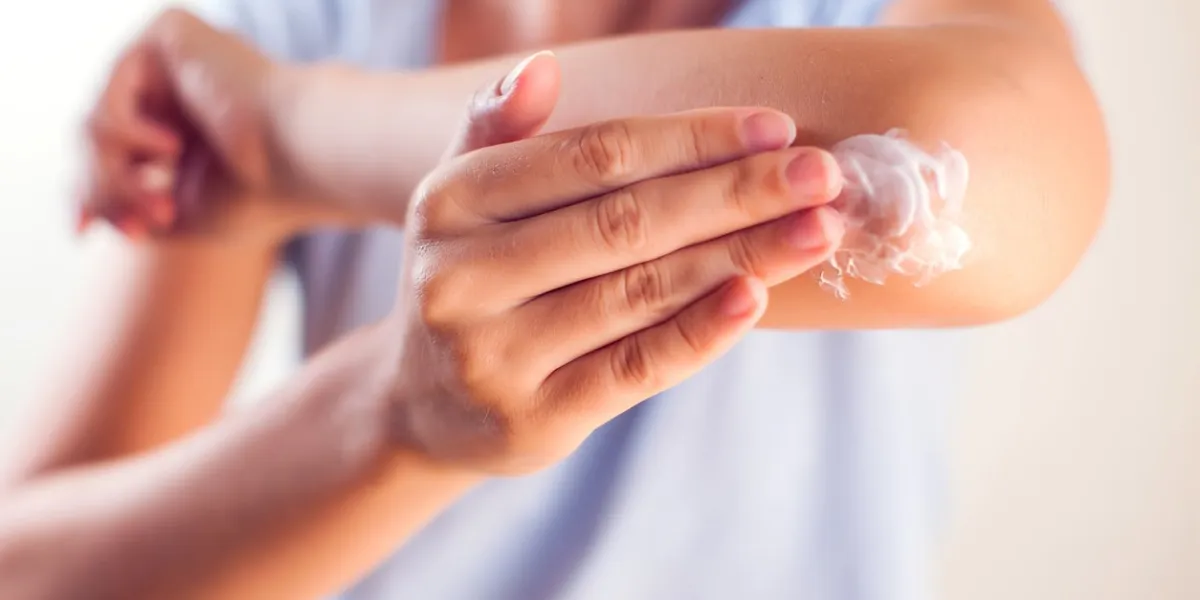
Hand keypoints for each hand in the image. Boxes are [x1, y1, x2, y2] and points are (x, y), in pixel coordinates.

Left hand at [76, 9, 333, 242]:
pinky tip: (170, 151)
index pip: (113, 151)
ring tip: (162, 202)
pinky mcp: (171, 32)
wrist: (306, 161)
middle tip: (136, 227)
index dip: (88, 188)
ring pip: (98, 118)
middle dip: (102, 186)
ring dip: (116, 173)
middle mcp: (176, 86)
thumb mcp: (184, 216)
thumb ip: (133, 209)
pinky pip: (114, 86)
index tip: (81, 231)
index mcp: (186, 124)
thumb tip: (86, 212)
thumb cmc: (263, 195)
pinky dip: (128, 131)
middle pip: (96, 136)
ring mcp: (172, 58)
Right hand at [383, 53, 844, 474]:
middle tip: (822, 176)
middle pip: (625, 223)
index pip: (592, 156)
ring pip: (640, 293)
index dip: (691, 139)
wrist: (419, 410)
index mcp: (450, 203)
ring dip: (741, 255)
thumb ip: (496, 133)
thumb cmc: (466, 282)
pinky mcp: (533, 422)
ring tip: (816, 231)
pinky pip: (636, 370)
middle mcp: (460, 279)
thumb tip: (540, 68)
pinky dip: (701, 331)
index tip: (774, 130)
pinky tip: (756, 297)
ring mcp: (493, 357)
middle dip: (735, 194)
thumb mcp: (461, 204)